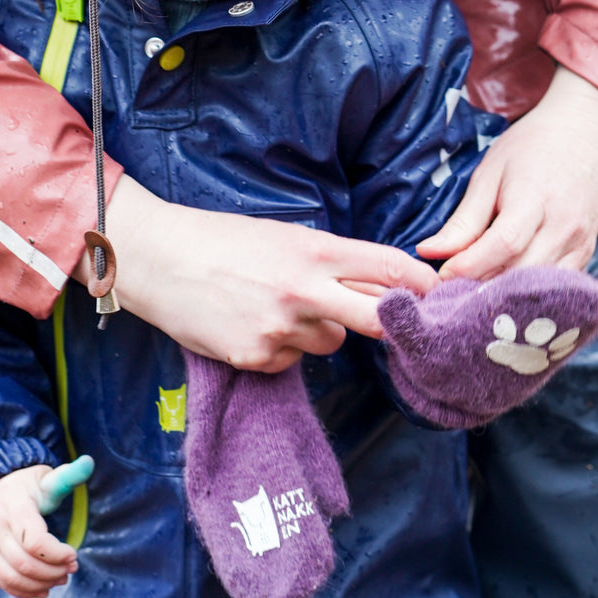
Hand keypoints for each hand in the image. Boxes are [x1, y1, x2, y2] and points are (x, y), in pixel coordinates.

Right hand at [0, 467, 78, 597]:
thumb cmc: (24, 484)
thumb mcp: (44, 476)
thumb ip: (68, 474)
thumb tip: (90, 462)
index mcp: (14, 508)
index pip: (35, 541)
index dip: (57, 554)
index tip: (74, 555)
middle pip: (25, 563)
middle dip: (52, 572)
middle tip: (71, 569)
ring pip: (12, 577)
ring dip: (40, 584)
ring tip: (60, 580)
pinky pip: (0, 582)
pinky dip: (22, 591)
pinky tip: (42, 590)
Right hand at [80, 176, 438, 371]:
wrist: (158, 260)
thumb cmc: (224, 240)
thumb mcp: (284, 236)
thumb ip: (333, 261)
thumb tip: (382, 284)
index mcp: (313, 251)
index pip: (388, 268)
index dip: (421, 284)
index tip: (439, 294)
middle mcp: (303, 291)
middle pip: (376, 319)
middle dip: (393, 323)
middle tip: (399, 325)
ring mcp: (279, 329)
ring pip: (331, 343)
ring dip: (321, 331)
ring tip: (279, 307)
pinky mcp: (255, 358)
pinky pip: (292, 360)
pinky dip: (283, 348)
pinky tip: (253, 325)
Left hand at [417, 67, 597, 277]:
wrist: (585, 132)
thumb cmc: (531, 147)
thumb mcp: (489, 173)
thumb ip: (463, 219)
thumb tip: (428, 252)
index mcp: (535, 199)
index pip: (503, 244)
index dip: (469, 266)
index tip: (440, 277)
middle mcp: (564, 227)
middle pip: (520, 274)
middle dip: (481, 289)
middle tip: (449, 295)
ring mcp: (580, 244)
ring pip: (538, 289)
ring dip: (503, 299)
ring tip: (471, 298)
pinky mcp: (586, 255)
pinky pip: (555, 289)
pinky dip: (527, 295)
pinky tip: (502, 295)